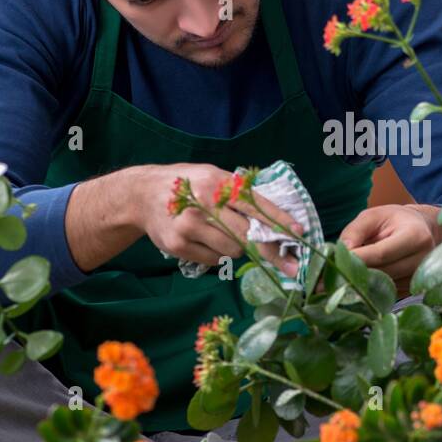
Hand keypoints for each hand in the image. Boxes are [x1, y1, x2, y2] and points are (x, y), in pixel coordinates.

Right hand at [142, 163, 302, 276]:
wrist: (143, 195)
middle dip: (270, 249)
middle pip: (247, 234)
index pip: (255, 205)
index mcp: (217, 183)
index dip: (278, 220)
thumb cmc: (189, 185)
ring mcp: (189, 227)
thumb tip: (276, 220)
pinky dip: (218, 254)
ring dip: (238, 247)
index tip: (298, 233)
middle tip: (289, 265)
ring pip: (232, 250)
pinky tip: (205, 239)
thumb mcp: (214, 176)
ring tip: (223, 232)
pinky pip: (213, 259)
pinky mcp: (178, 246)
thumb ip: (239, 194)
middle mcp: (203, 204)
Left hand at [338, 204, 441, 288]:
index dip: (355, 260)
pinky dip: (365, 290)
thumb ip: (355, 231)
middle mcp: (421, 260)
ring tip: (334, 281)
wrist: (422, 230)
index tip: (331, 263)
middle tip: (324, 279)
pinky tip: (351, 285)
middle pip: (380, 273)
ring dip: (356, 284)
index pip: (380, 253)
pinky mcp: (410, 291)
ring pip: (380, 287)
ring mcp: (417, 279)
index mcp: (415, 236)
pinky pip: (383, 293)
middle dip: (352, 275)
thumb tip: (340, 252)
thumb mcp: (373, 216)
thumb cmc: (395, 220)